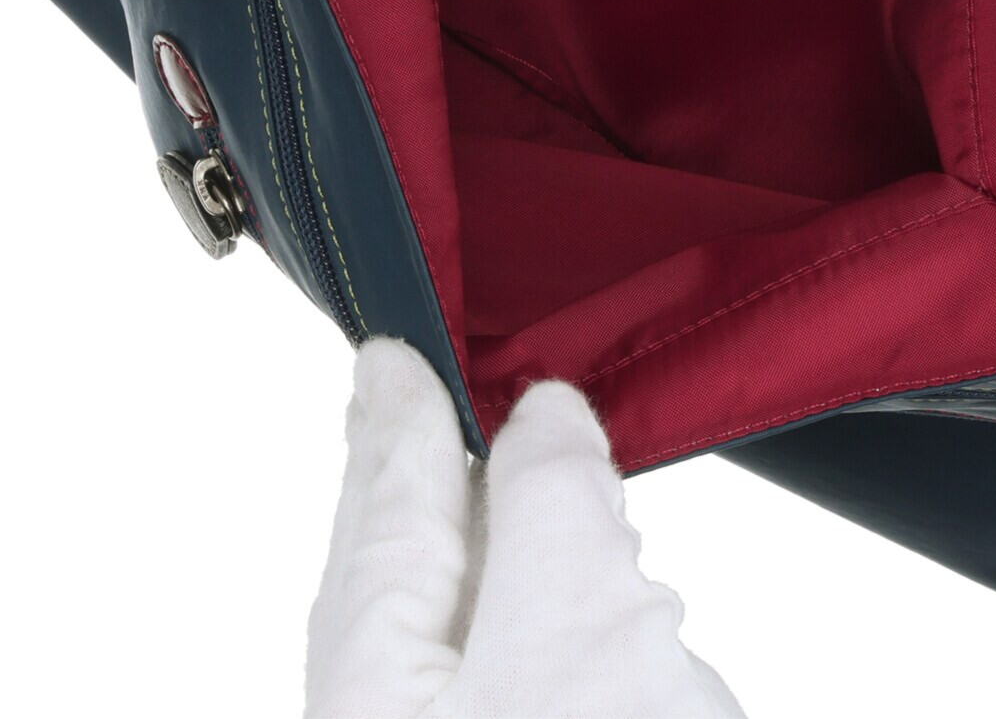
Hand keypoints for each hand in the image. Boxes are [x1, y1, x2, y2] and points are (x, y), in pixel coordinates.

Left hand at [304, 339, 743, 718]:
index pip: (385, 520)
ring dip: (486, 529)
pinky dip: (546, 593)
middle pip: (409, 572)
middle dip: (412, 471)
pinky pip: (534, 658)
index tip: (387, 356)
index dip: (396, 422)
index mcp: (376, 690)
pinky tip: (572, 576)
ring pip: (473, 619)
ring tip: (480, 465)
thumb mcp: (573, 625)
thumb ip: (549, 502)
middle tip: (393, 392)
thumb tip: (543, 415)